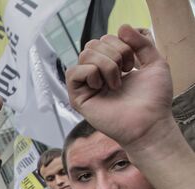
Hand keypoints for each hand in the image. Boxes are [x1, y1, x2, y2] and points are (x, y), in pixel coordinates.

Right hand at [66, 25, 173, 147]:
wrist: (149, 121)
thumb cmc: (153, 99)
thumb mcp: (155, 62)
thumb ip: (142, 42)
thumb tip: (122, 27)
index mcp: (111, 65)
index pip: (104, 39)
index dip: (121, 44)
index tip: (134, 65)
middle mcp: (97, 74)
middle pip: (92, 44)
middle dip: (114, 52)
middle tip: (125, 72)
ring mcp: (87, 85)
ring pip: (84, 55)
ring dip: (106, 64)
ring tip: (116, 82)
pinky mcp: (78, 97)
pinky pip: (73, 72)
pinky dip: (90, 73)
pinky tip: (101, 86)